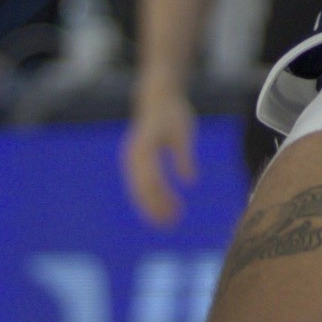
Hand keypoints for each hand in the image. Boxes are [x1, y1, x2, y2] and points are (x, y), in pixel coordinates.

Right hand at [121, 86, 201, 232]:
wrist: (157, 97)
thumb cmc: (173, 113)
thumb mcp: (183, 133)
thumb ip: (184, 157)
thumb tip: (190, 182)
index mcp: (144, 146)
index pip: (151, 179)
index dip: (163, 198)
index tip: (177, 212)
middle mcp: (133, 154)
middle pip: (141, 188)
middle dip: (155, 208)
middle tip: (172, 224)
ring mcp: (131, 158)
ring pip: (137, 189)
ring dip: (151, 207)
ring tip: (168, 222)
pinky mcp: (135, 161)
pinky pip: (139, 184)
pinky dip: (148, 199)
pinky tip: (161, 210)